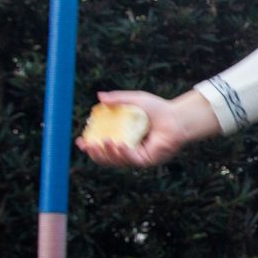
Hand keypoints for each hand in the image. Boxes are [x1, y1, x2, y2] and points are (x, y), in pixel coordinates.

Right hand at [76, 88, 213, 167]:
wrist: (177, 117)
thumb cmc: (158, 108)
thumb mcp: (134, 100)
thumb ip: (118, 99)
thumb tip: (99, 97)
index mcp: (122, 137)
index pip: (102, 146)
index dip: (89, 146)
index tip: (80, 141)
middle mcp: (128, 149)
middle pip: (107, 157)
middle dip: (95, 153)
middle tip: (88, 145)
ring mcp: (137, 156)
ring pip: (117, 161)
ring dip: (108, 154)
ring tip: (104, 142)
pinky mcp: (147, 160)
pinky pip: (132, 160)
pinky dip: (124, 153)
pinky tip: (119, 145)